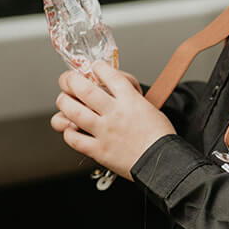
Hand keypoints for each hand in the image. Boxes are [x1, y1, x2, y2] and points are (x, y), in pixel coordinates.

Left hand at [51, 62, 174, 179]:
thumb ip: (132, 99)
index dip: (97, 67)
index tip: (94, 67)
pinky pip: (74, 139)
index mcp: (131, 100)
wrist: (163, 162)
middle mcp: (115, 113)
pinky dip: (68, 132)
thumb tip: (118, 90)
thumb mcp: (151, 108)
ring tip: (64, 100)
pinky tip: (70, 129)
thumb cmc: (160, 137)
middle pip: (84, 89)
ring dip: (64, 103)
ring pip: (73, 112)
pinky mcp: (99, 150)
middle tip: (68, 80)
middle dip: (71, 80)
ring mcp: (104, 132)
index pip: (109, 74)